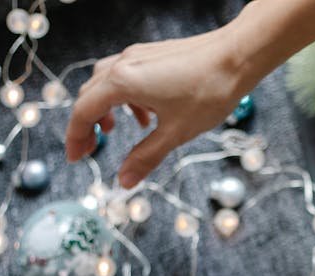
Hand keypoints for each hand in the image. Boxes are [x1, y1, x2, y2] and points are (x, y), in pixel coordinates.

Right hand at [65, 29, 246, 187]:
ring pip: (107, 83)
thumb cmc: (209, 91)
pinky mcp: (152, 54)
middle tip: (90, 150)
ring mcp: (138, 56)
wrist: (238, 56)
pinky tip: (147, 114)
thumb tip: (123, 181)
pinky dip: (126, 97)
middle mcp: (123, 64)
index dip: (76, 138)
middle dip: (87, 125)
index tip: (76, 158)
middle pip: (90, 95)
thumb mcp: (175, 133)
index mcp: (122, 82)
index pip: (83, 111)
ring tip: (116, 131)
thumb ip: (145, 157)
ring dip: (106, 109)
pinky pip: (127, 76)